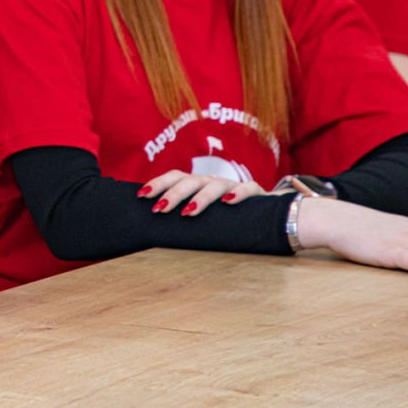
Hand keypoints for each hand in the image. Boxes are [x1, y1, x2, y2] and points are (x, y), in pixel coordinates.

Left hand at [138, 171, 265, 216]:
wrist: (264, 213)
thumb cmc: (223, 216)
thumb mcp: (202, 215)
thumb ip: (182, 217)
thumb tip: (151, 230)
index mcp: (196, 184)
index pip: (175, 177)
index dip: (159, 183)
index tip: (142, 195)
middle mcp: (211, 181)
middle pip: (190, 181)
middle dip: (173, 194)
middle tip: (159, 209)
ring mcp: (232, 186)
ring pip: (215, 185)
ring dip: (200, 197)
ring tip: (188, 212)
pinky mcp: (255, 193)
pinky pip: (248, 188)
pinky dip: (238, 194)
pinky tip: (229, 203)